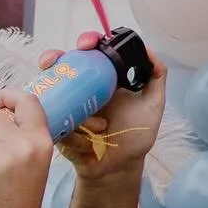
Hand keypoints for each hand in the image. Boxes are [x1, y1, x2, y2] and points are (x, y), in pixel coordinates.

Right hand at [37, 31, 167, 183]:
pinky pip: (52, 121)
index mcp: (102, 78)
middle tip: (60, 60)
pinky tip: (86, 144)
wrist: (120, 166)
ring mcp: (67, 105)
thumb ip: (156, 77)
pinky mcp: (57, 125)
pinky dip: (71, 133)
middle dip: (57, 57)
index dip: (87, 42)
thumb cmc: (135, 134)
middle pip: (62, 63)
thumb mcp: (153, 104)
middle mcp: (82, 88)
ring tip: (99, 127)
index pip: (90, 52)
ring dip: (72, 106)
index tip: (88, 44)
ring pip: (52, 90)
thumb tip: (150, 50)